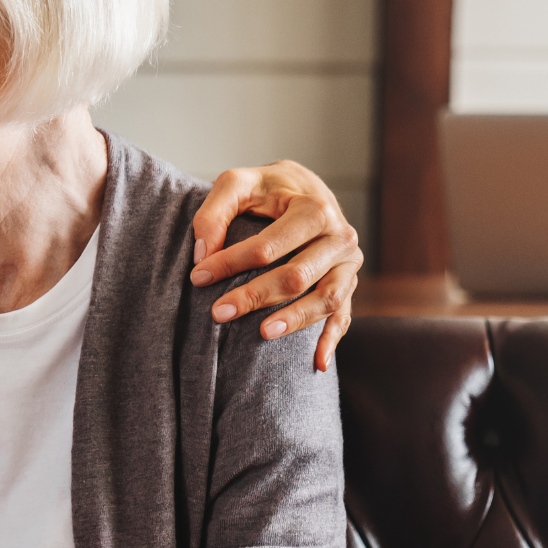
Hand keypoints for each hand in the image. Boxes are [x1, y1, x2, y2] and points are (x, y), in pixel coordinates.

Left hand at [190, 159, 361, 370]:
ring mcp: (348, 263)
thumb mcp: (238, 184)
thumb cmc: (267, 189)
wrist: (307, 189)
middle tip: (218, 313)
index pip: (268, 245)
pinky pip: (343, 316)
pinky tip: (316, 364)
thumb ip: (215, 212)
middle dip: (254, 296)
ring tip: (261, 334)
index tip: (198, 276)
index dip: (230, 263)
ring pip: (325, 299)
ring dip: (294, 320)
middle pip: (297, 276)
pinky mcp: (349, 283)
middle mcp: (340, 236)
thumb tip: (203, 254)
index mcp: (313, 209)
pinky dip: (331, 340)